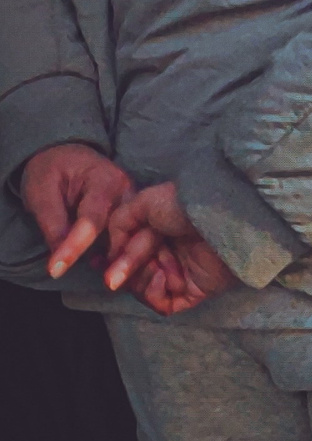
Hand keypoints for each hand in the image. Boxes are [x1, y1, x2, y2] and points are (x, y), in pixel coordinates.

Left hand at [19, 142, 131, 279]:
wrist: (66, 156)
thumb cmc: (52, 171)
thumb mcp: (42, 192)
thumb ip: (52, 222)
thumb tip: (60, 255)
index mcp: (105, 180)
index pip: (92, 218)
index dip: (74, 246)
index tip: (56, 270)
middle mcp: (129, 191)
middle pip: (129, 227)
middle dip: (122, 257)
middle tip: (109, 284)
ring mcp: (136, 204)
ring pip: (140, 235)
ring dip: (130, 261)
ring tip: (116, 283)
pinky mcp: (136, 216)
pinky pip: (137, 238)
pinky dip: (131, 258)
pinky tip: (120, 275)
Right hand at [103, 182, 237, 316]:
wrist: (220, 219)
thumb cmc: (183, 205)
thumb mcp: (143, 204)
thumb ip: (119, 223)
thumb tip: (109, 252)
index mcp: (157, 232)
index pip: (126, 254)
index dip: (111, 260)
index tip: (97, 263)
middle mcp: (167, 253)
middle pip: (131, 274)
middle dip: (122, 271)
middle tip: (113, 273)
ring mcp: (181, 273)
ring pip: (142, 289)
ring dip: (139, 280)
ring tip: (152, 266)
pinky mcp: (193, 291)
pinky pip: (164, 304)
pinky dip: (153, 294)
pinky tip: (160, 277)